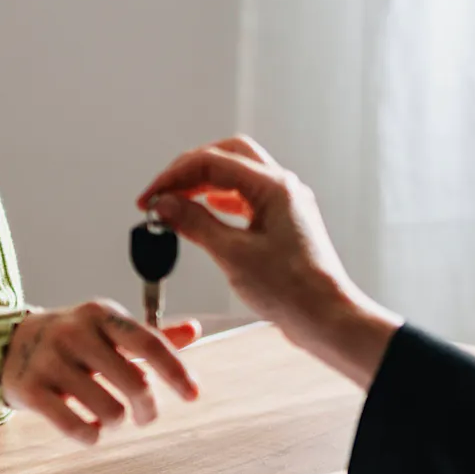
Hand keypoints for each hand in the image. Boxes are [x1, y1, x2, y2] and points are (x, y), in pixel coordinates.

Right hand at [0, 301, 201, 443]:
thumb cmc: (70, 341)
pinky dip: (92, 436)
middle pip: (135, 383)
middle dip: (148, 409)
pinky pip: (77, 427)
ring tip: (111, 419)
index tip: (193, 396)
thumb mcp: (106, 330)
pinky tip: (91, 429)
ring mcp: (49, 361)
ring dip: (117, 423)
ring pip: (109, 411)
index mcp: (99, 315)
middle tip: (145, 417)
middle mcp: (74, 333)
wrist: (6, 345)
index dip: (176, 372)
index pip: (148, 343)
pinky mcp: (30, 389)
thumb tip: (194, 330)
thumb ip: (148, 336)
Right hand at [137, 135, 401, 388]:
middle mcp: (282, 187)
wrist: (326, 318)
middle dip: (189, 170)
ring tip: (175, 203)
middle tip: (162, 193)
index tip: (148, 199)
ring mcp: (284, 202)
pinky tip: (202, 211)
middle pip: (227, 155)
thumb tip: (163, 205)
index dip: (173, 177)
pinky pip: (245, 196)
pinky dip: (218, 199)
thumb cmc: (291, 289)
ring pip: (236, 174)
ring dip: (202, 183)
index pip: (212, 162)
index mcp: (274, 187)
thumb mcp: (232, 255)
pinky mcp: (282, 221)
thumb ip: (194, 223)